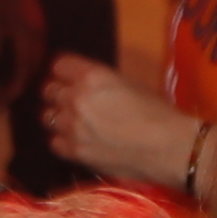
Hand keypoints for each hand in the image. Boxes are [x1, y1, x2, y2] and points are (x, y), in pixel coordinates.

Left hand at [41, 55, 199, 187]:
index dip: (65, 72)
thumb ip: (102, 83)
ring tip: (73, 122)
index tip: (70, 77)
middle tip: (71, 100)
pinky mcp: (75, 152)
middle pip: (49, 90)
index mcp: (92, 77)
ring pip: (47, 116)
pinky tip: (76, 141)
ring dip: (59, 117)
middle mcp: (76, 98)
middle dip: (58, 93)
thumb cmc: (158, 113)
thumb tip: (90, 87)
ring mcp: (72, 127)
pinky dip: (62, 140)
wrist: (169, 148)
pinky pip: (54, 142)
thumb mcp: (130, 84)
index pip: (59, 65)